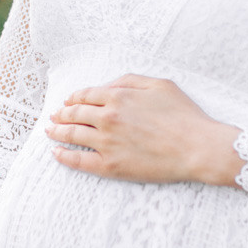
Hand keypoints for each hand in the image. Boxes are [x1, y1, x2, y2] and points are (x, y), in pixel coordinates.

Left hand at [46, 73, 243, 184]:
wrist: (197, 148)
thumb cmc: (184, 115)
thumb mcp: (159, 85)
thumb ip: (130, 81)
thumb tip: (109, 85)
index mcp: (118, 97)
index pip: (86, 95)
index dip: (74, 98)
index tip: (68, 101)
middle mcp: (108, 118)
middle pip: (75, 114)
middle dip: (61, 114)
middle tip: (54, 116)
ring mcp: (107, 143)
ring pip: (73, 135)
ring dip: (57, 132)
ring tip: (50, 131)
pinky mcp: (111, 166)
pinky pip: (80, 161)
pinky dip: (65, 156)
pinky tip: (57, 153)